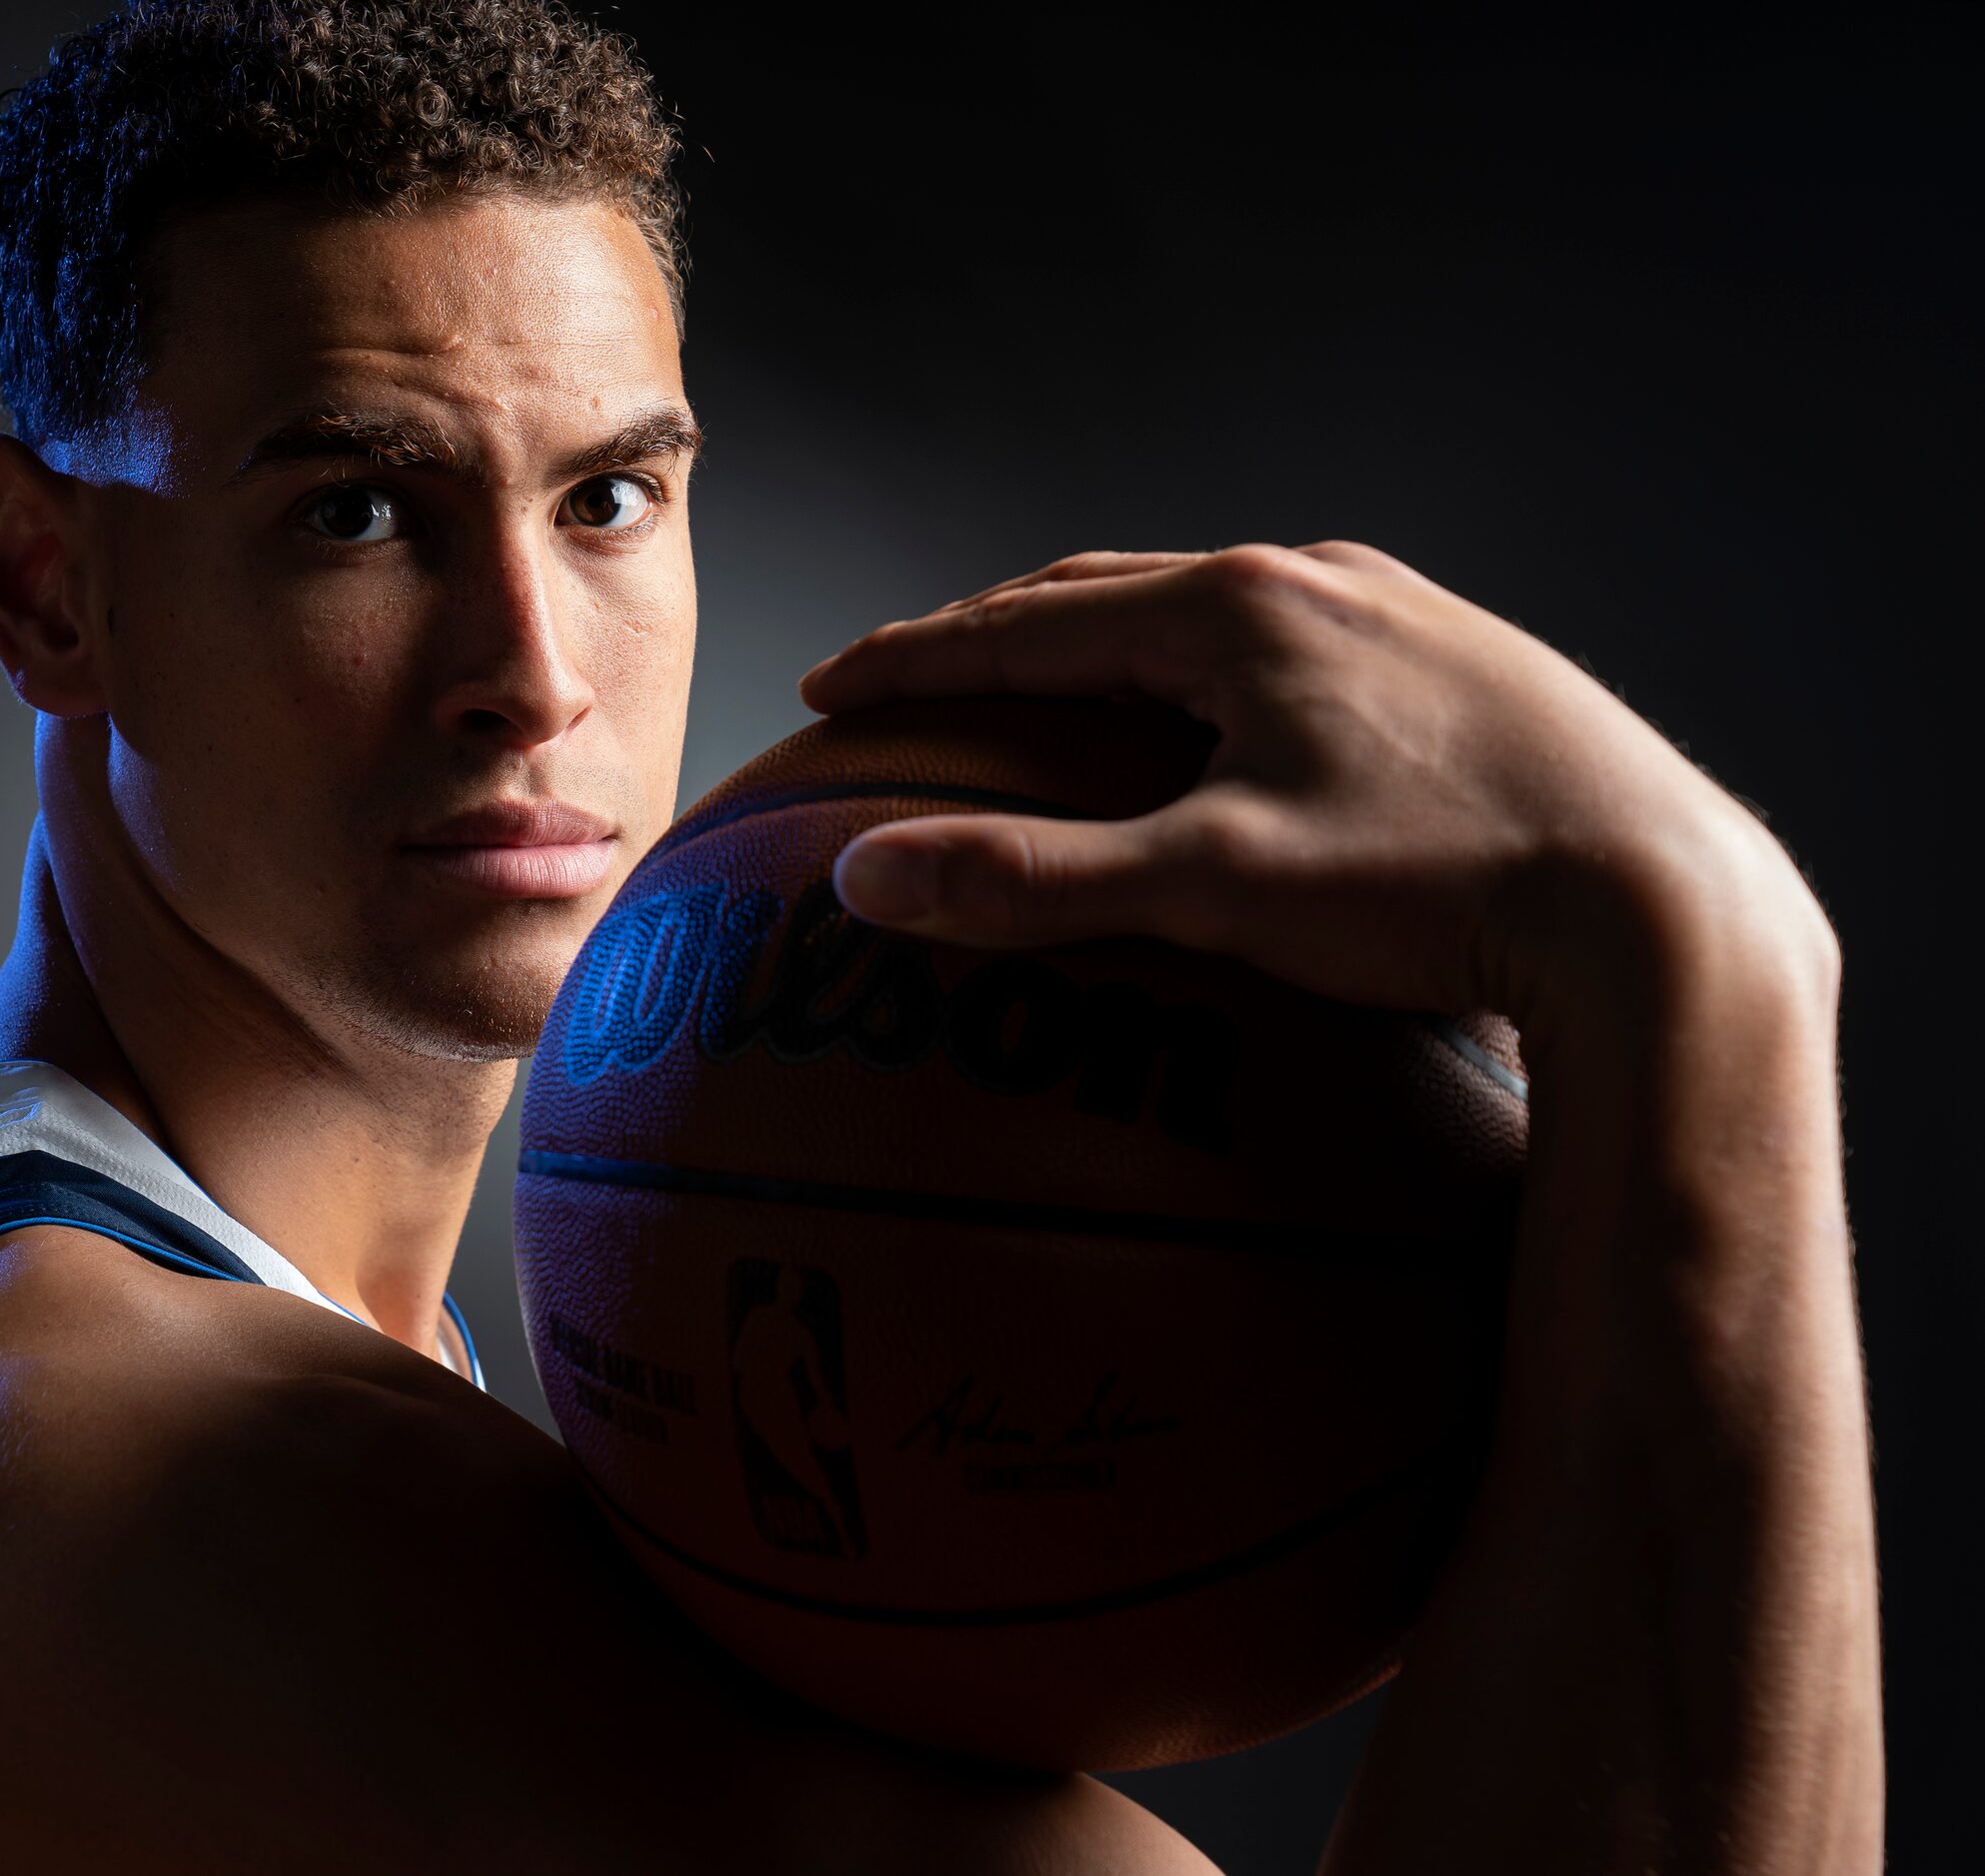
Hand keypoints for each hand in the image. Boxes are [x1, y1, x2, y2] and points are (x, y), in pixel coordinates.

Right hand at [800, 543, 1836, 1030]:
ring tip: (1048, 689)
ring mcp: (1401, 610)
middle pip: (1109, 590)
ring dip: (1108, 641)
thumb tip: (865, 879)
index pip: (1028, 621)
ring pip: (1211, 608)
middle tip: (911, 681)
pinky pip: (1294, 640)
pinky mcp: (1464, 659)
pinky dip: (1207, 670)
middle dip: (996, 634)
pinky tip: (1221, 724)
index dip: (915, 659)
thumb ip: (1031, 883)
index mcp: (1240, 608)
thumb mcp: (1213, 887)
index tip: (828, 688)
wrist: (1665, 900)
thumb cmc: (1434, 888)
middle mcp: (1319, 579)